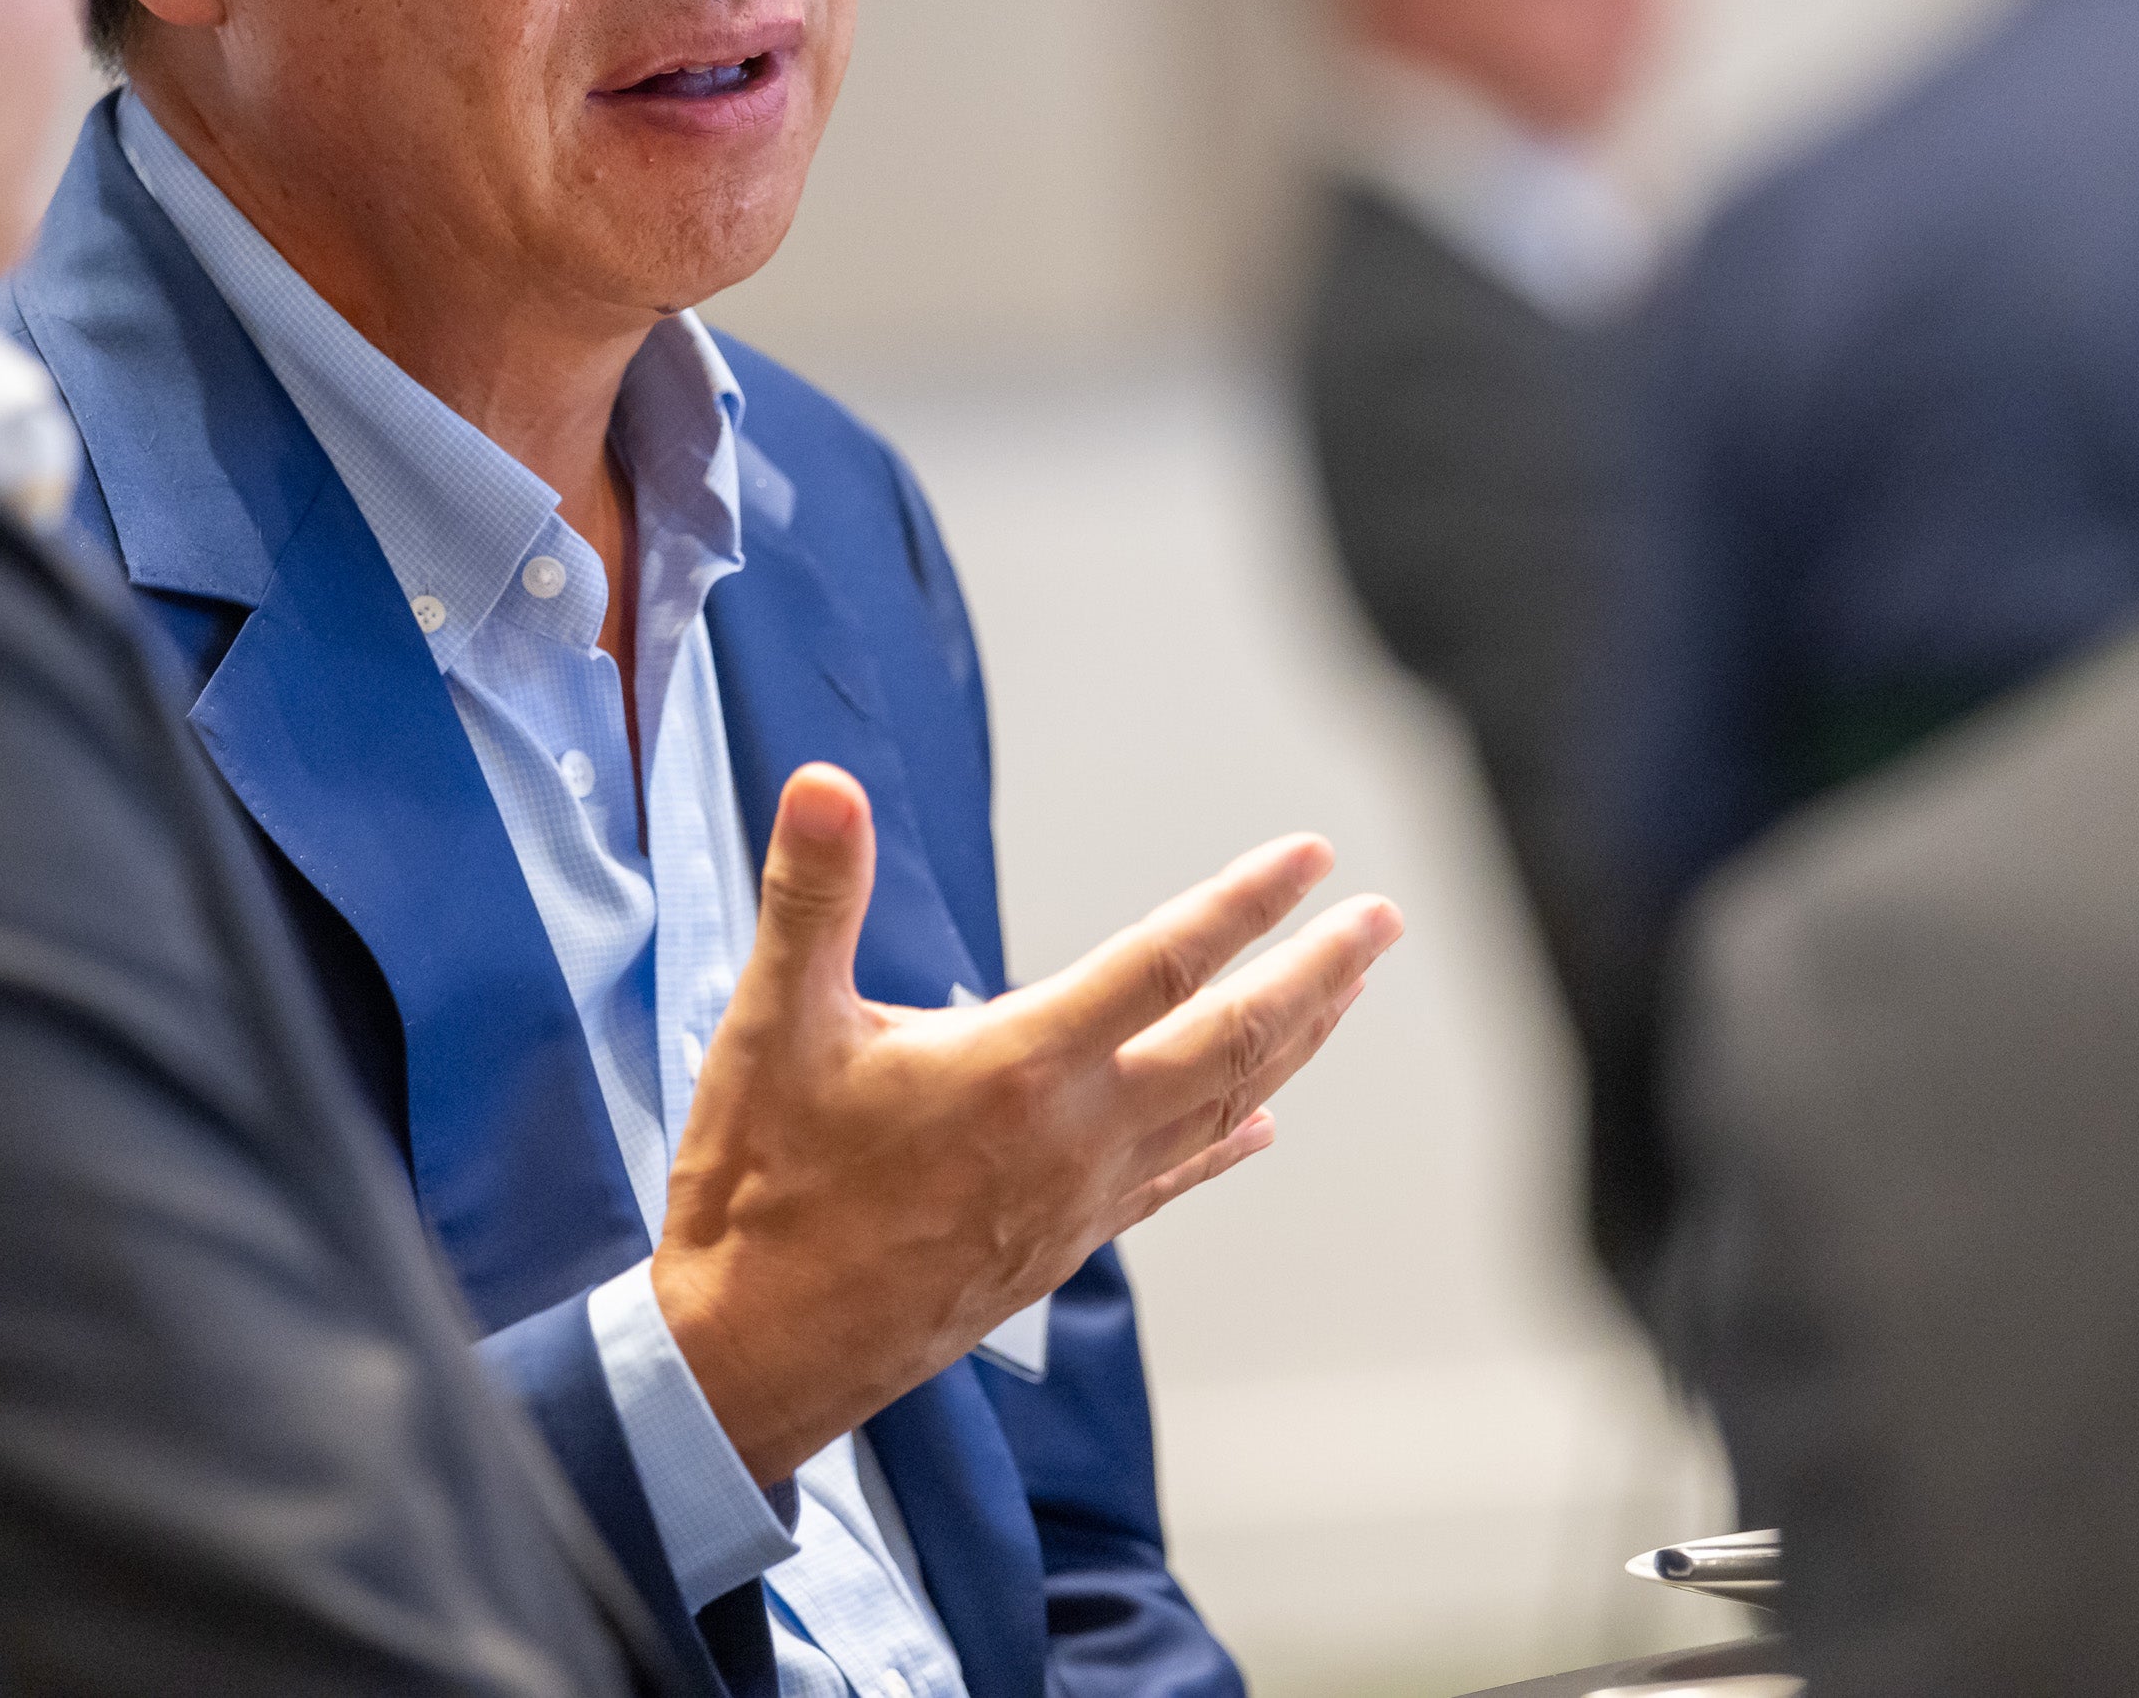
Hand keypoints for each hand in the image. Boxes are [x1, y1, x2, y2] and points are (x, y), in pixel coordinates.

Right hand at [651, 764, 1402, 1486]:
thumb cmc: (761, 1187)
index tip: (1314, 858)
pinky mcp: (1060, 1247)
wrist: (756, 1355)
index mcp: (1017, 1066)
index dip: (1246, 903)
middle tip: (1383, 923)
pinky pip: (1173, 1179)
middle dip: (1317, 975)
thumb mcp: (773, 1023)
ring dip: (1292, 1044)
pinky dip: (1228, 1142)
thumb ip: (812, 895)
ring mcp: (1077, 1199)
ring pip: (1218, 1109)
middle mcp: (1073, 1135)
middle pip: (1230, 1040)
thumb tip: (822, 783)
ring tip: (1345, 994)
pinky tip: (1264, 1126)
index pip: (1163, 963)